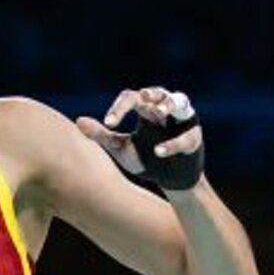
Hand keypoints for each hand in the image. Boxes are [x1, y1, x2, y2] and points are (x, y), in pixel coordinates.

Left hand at [76, 87, 202, 176]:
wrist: (168, 181)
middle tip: (141, 98)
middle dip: (150, 95)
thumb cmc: (145, 159)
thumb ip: (103, 136)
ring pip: (180, 102)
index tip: (109, 123)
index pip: (131, 98)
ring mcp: (183, 121)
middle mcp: (165, 109)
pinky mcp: (195, 137)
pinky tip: (158, 151)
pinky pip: (186, 136)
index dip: (119, 108)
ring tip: (158, 113)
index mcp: (146, 108)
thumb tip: (78, 121)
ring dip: (169, 104)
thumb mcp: (121, 148)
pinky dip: (172, 144)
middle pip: (157, 92)